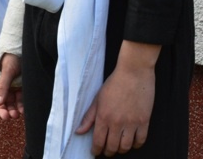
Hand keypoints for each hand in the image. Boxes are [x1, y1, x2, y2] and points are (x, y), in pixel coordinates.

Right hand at [0, 53, 23, 119]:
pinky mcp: (24, 84)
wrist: (22, 47)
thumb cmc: (11, 57)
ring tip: (21, 113)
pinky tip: (27, 107)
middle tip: (14, 116)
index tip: (5, 117)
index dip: (1, 108)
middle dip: (10, 109)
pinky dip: (24, 102)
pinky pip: (24, 95)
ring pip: (16, 100)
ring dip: (17, 107)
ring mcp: (16, 85)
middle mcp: (7, 85)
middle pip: (7, 101)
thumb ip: (2, 86)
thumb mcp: (7, 71)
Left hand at [76, 41, 158, 155]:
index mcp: (103, 116)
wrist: (133, 73)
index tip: (95, 152)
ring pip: (126, 146)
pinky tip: (131, 143)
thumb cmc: (113, 84)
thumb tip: (79, 132)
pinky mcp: (144, 121)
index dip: (96, 150)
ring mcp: (132, 123)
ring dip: (121, 150)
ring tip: (118, 148)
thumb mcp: (97, 99)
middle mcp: (117, 122)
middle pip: (112, 146)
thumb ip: (88, 117)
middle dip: (108, 152)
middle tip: (106, 151)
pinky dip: (136, 145)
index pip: (98, 140)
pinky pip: (141, 140)